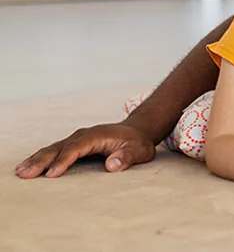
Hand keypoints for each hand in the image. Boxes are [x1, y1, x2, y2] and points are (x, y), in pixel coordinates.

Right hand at [14, 123, 157, 178]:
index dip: (63, 161)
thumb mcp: (139, 150)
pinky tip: (29, 167)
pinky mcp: (73, 144)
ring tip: (20, 172)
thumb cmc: (137, 143)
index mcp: (96, 135)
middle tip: (25, 174)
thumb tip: (112, 165)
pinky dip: (41, 158)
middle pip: (58, 147)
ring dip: (36, 160)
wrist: (137, 131)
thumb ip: (127, 157)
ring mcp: (76, 139)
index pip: (76, 148)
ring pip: (52, 149)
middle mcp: (83, 135)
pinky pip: (54, 151)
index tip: (51, 174)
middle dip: (41, 161)